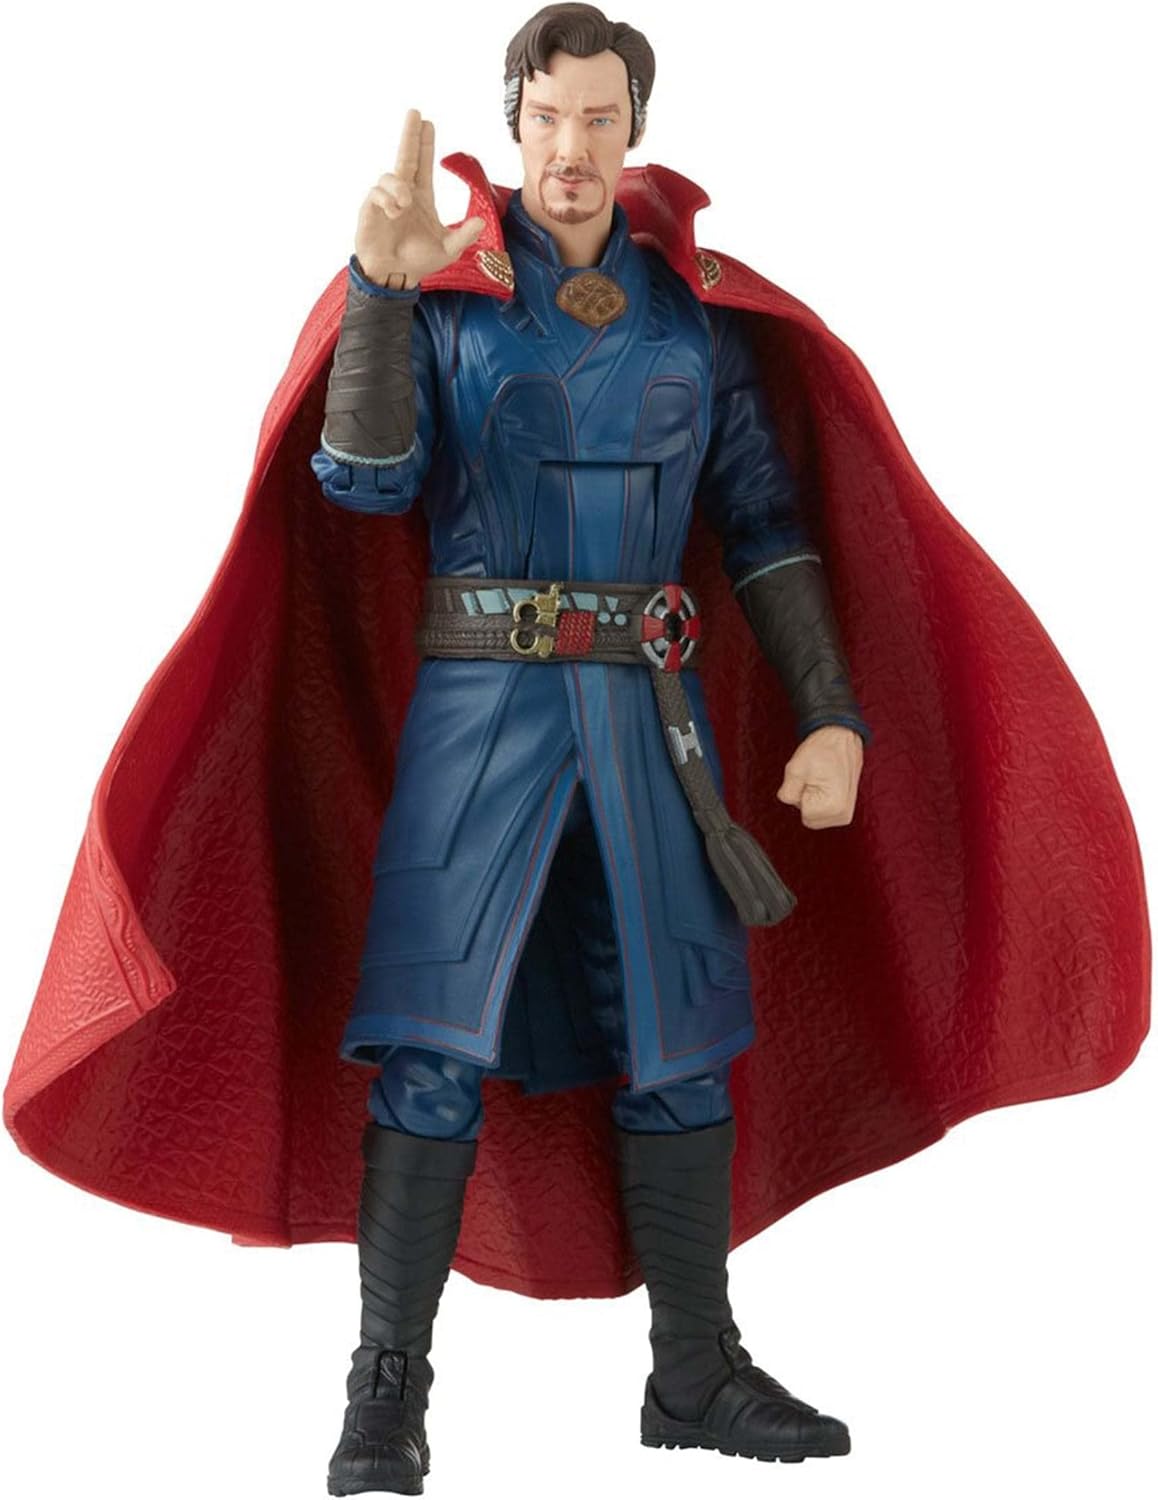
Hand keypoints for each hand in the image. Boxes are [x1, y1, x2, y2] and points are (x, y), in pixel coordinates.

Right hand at [354, 109, 485, 288]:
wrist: (396, 276)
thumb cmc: (420, 261)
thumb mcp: (448, 250)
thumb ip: (464, 236)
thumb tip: (481, 223)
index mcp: (422, 196)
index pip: (424, 164)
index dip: (425, 143)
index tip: (427, 122)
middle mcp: (404, 193)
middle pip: (406, 156)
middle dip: (410, 134)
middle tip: (415, 113)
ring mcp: (386, 200)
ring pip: (391, 176)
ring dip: (398, 187)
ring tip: (404, 205)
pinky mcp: (371, 209)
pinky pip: (377, 193)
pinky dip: (387, 200)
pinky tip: (395, 212)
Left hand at [777, 725, 863, 828]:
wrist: (841, 737)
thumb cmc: (822, 749)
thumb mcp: (795, 769)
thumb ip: (786, 793)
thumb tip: (787, 800)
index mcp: (833, 807)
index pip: (803, 814)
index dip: (801, 795)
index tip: (811, 780)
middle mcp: (843, 814)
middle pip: (809, 819)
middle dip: (806, 800)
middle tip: (815, 779)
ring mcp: (846, 813)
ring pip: (815, 816)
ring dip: (813, 800)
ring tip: (821, 780)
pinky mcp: (846, 809)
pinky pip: (822, 813)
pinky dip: (820, 800)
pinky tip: (826, 785)